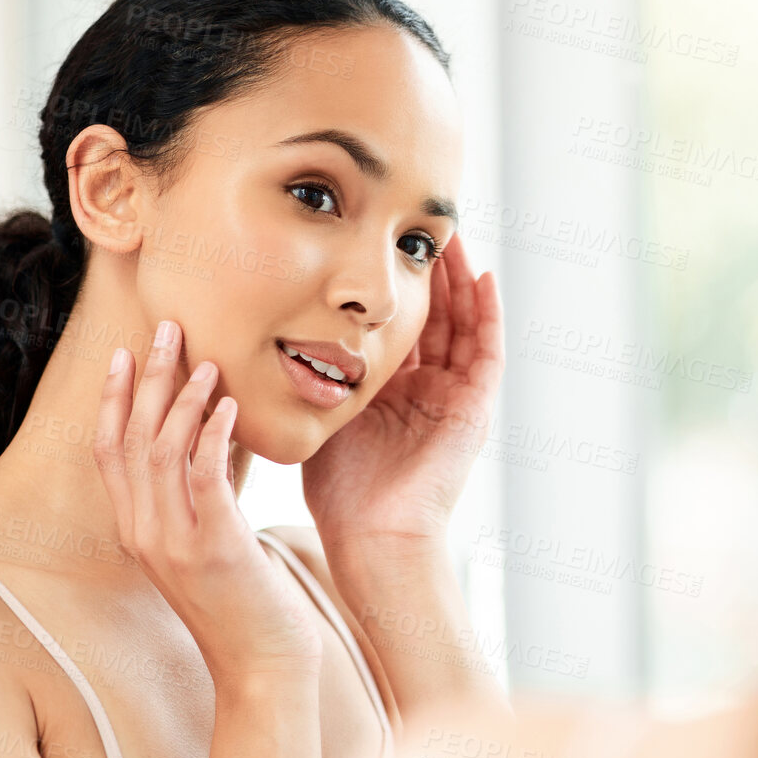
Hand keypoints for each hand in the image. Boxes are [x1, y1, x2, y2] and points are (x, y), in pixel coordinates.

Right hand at [94, 319, 323, 685]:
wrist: (262, 667)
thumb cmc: (243, 603)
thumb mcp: (208, 542)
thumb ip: (199, 496)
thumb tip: (214, 434)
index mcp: (135, 532)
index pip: (107, 452)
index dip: (111, 399)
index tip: (123, 353)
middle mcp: (144, 534)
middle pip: (131, 439)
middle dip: (147, 378)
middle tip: (167, 329)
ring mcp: (174, 542)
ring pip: (161, 449)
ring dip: (182, 397)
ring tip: (206, 358)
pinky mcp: (216, 547)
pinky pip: (204, 475)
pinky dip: (213, 433)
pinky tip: (230, 404)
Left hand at [302, 233, 503, 551]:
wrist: (373, 535)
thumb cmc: (341, 492)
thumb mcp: (320, 415)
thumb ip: (310, 378)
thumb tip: (269, 336)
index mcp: (392, 393)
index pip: (398, 326)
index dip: (392, 287)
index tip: (378, 243)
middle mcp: (428, 391)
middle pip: (435, 316)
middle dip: (430, 271)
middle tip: (419, 222)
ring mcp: (455, 398)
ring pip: (464, 323)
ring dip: (460, 278)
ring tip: (452, 233)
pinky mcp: (476, 409)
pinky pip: (488, 352)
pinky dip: (488, 314)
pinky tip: (483, 275)